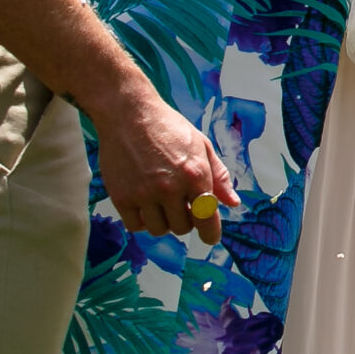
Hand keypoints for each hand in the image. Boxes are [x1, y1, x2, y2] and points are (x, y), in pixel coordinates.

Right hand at [90, 87, 237, 242]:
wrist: (130, 115)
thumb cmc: (170, 128)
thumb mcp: (203, 146)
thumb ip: (219, 177)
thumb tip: (232, 203)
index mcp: (196, 175)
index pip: (206, 218)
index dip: (210, 233)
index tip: (210, 238)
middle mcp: (171, 188)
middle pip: (183, 227)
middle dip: (186, 219)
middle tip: (181, 203)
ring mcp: (144, 193)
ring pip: (160, 230)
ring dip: (164, 221)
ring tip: (163, 202)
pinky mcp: (121, 196)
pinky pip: (136, 226)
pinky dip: (143, 221)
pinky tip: (146, 205)